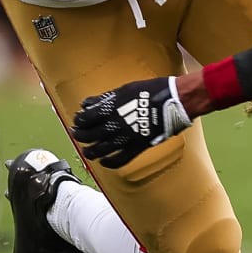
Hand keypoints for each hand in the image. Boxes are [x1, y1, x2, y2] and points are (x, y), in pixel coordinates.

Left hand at [72, 75, 189, 167]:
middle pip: (91, 135)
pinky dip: (110, 162)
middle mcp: (117, 124)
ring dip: (91, 151)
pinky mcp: (139, 146)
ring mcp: (127, 137)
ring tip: (87, 151)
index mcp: (113, 108)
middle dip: (81, 136)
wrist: (175, 100)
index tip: (78, 121)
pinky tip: (104, 161)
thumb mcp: (125, 89)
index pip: (87, 118)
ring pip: (102, 149)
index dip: (79, 121)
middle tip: (76, 134)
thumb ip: (105, 98)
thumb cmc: (151, 90)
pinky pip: (121, 159)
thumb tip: (87, 103)